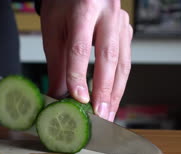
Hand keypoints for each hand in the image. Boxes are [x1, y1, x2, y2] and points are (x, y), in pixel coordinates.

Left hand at [40, 0, 132, 120]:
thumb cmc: (64, 3)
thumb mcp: (53, 29)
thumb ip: (56, 64)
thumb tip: (56, 97)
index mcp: (83, 9)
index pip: (80, 47)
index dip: (79, 75)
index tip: (78, 99)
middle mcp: (108, 14)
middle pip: (109, 57)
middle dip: (104, 90)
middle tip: (99, 115)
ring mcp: (122, 22)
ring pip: (123, 62)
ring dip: (115, 92)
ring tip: (107, 115)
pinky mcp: (127, 31)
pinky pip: (126, 61)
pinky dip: (119, 83)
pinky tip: (113, 99)